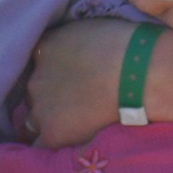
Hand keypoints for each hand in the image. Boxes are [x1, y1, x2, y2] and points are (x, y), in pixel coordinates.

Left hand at [25, 18, 132, 147]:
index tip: (71, 76)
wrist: (138, 75)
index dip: (54, 72)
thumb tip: (77, 54)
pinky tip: (70, 140)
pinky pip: (41, 144)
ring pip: (34, 119)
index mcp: (45, 48)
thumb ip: (72, 43)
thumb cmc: (125, 47)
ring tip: (77, 121)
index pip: (39, 63)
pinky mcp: (52, 133)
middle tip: (79, 99)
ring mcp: (41, 107)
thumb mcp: (90, 28)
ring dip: (50, 119)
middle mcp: (35, 78)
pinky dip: (53, 142)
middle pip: (35, 91)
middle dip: (52, 95)